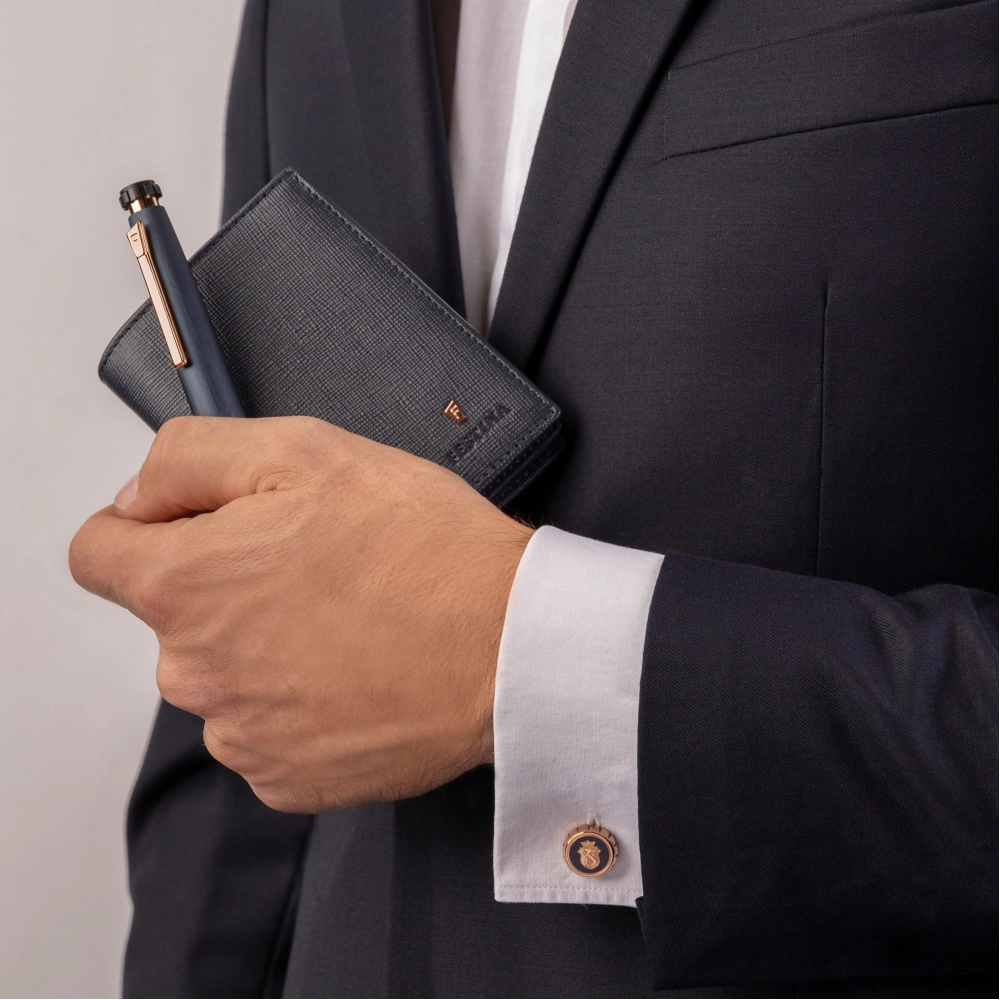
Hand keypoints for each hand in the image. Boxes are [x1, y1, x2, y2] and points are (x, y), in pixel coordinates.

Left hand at [69, 416, 532, 812]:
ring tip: (351, 619)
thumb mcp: (305, 449)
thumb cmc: (425, 550)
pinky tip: (359, 671)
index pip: (98, 552)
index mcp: (185, 583)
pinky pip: (268, 730)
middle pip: (175, 616)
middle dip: (227, 584)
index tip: (202, 526)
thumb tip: (140, 494)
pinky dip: (301, 703)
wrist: (510, 646)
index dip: (148, 525)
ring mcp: (241, 733)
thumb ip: (192, 457)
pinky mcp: (289, 778)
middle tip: (317, 564)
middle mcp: (194, 670)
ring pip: (225, 675)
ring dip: (268, 647)